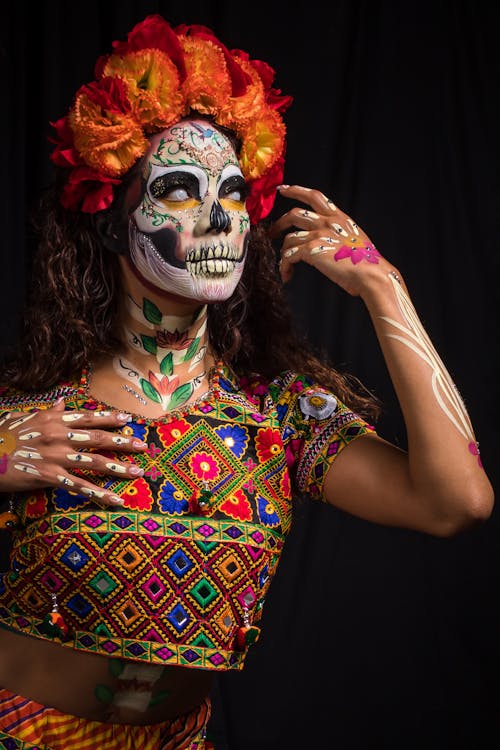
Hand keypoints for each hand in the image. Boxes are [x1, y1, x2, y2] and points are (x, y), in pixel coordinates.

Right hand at [0, 399, 146, 505]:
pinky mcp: (50, 476)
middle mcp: (59, 434)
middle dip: (124, 442)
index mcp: (54, 418)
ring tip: (138, 471)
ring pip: (95, 462)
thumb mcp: (24, 417)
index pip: (89, 417)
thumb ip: (48, 411)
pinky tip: (115, 499)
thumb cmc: (1, 436)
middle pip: (99, 438)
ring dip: (119, 467)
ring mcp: (56, 456)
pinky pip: (80, 486)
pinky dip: (99, 494)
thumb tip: (63, 402)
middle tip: (143, 446)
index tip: (128, 419)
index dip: (110, 418)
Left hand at [270, 184, 399, 296]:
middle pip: (294, 214)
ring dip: (283, 253)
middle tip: (271, 233)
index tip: (283, 189)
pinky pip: (289, 256)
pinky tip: (287, 275)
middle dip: (279, 223)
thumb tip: (328, 243)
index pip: (315, 196)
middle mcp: (327, 222)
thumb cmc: (366, 263)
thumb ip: (339, 235)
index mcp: (339, 217)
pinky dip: (284, 266)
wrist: (371, 274)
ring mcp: (318, 235)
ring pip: (289, 239)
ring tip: (285, 266)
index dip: (297, 190)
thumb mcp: (355, 239)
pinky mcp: (312, 250)